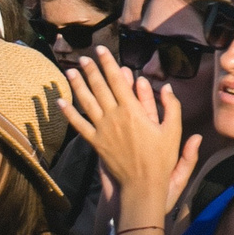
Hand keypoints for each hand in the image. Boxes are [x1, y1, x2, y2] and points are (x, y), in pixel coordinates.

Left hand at [61, 54, 198, 215]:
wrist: (142, 184)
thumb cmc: (160, 159)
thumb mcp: (173, 131)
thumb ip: (171, 106)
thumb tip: (168, 86)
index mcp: (133, 110)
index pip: (117, 80)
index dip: (108, 63)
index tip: (101, 50)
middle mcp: (115, 116)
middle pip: (99, 87)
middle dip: (90, 69)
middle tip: (83, 57)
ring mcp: (102, 129)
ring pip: (86, 102)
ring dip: (77, 85)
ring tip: (70, 71)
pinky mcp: (95, 142)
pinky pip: (79, 125)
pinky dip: (69, 113)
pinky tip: (60, 102)